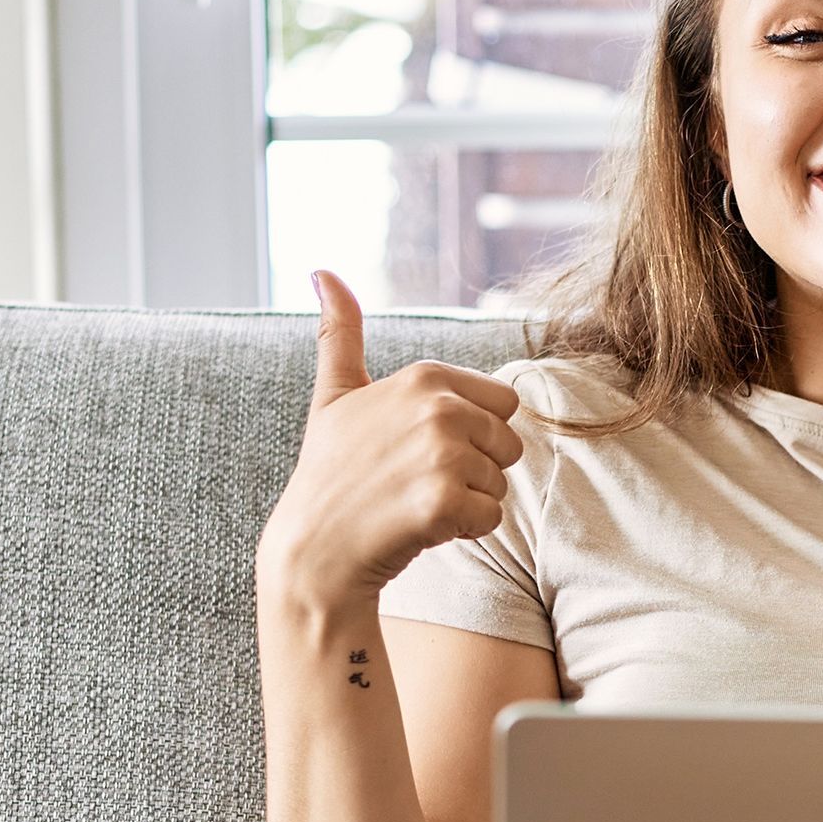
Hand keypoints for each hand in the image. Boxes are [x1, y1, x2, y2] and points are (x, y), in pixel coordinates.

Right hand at [257, 272, 527, 614]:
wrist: (314, 551)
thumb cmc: (330, 473)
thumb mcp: (334, 396)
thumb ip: (340, 333)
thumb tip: (323, 270)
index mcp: (423, 377)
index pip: (501, 404)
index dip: (469, 434)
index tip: (418, 448)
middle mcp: (437, 408)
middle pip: (508, 443)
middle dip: (476, 468)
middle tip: (417, 481)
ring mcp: (442, 455)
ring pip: (500, 483)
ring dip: (468, 501)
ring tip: (414, 503)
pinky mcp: (444, 503)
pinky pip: (491, 517)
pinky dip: (463, 530)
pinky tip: (420, 527)